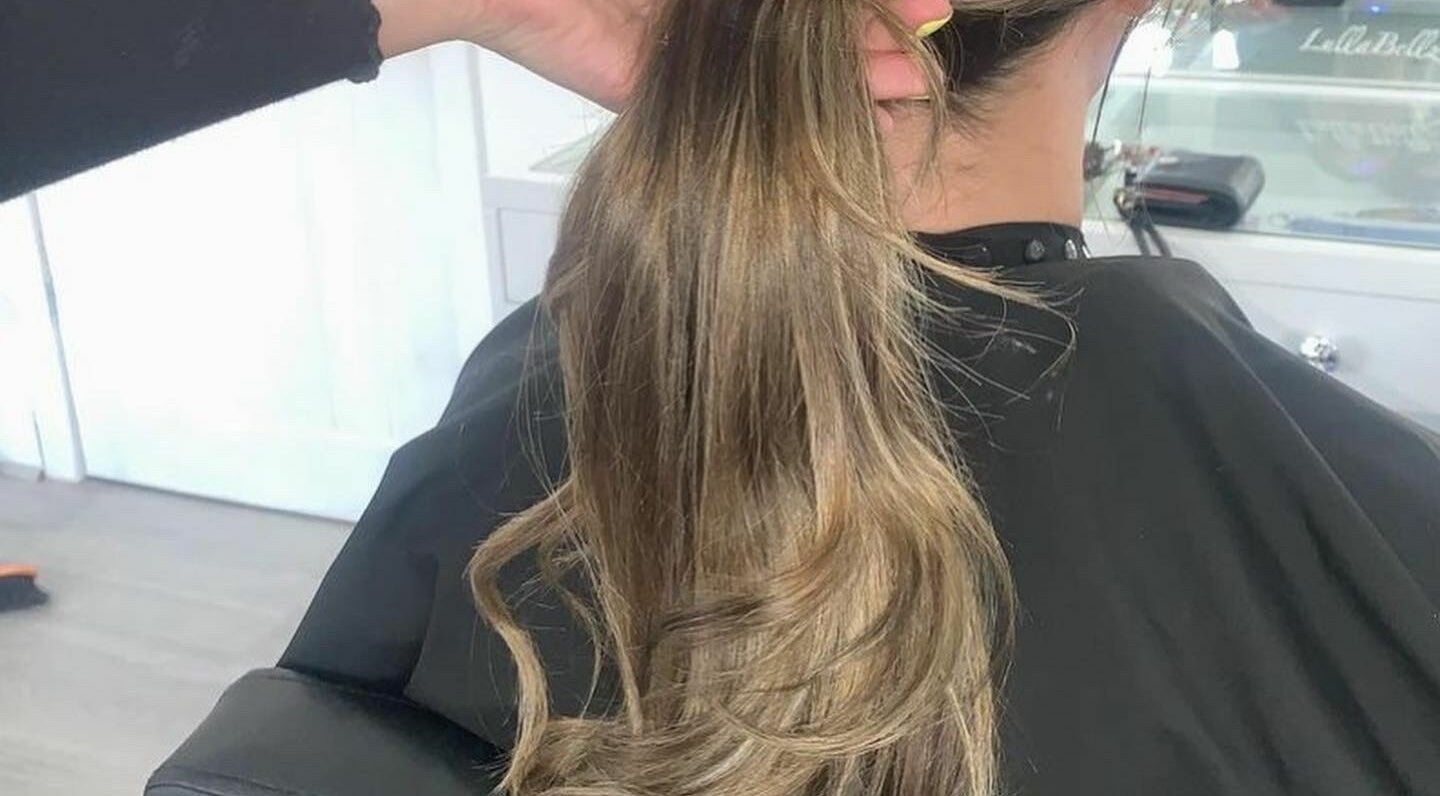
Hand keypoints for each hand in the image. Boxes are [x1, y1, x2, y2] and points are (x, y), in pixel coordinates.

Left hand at [377, 0, 954, 117]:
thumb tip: (836, 3)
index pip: (818, 4)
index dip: (874, 4)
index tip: (928, 8)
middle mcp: (724, 17)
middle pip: (812, 40)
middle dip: (871, 48)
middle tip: (919, 68)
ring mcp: (700, 60)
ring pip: (787, 83)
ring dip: (844, 90)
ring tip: (902, 98)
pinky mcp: (669, 101)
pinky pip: (742, 123)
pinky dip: (792, 134)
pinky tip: (843, 144)